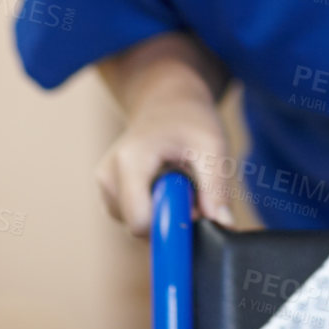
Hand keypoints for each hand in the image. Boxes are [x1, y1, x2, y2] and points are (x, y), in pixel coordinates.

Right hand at [96, 83, 237, 235]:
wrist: (167, 102)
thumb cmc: (190, 119)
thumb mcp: (213, 145)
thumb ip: (217, 187)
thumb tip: (224, 226)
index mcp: (130, 161)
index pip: (140, 222)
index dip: (170, 224)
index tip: (193, 209)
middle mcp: (108, 174)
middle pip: (138, 227)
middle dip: (169, 217)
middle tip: (189, 189)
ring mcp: (105, 183)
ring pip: (136, 224)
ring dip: (161, 212)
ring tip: (176, 181)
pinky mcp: (107, 190)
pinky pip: (133, 217)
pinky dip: (152, 208)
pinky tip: (162, 184)